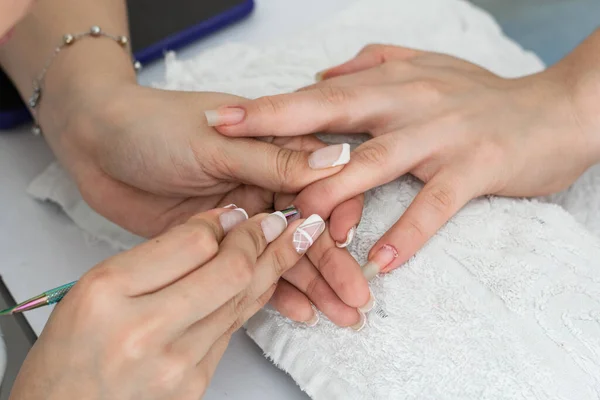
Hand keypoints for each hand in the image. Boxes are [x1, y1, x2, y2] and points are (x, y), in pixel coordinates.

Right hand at [10, 208, 322, 399]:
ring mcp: (177, 363)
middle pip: (231, 271)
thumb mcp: (93, 288)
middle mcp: (145, 329)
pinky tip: (266, 277)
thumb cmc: (70, 355)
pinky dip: (252, 298)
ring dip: (273, 264)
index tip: (238, 213)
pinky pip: (234, 328)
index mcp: (110, 294)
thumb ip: (155, 256)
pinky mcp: (197, 382)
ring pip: (243, 299)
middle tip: (283, 219)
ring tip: (295, 240)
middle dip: (264, 238)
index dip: (225, 222)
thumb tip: (214, 229)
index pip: (191, 243)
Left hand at [45, 82, 369, 328]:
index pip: (322, 181)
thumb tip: (338, 161)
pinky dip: (275, 290)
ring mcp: (243, 214)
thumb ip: (274, 161)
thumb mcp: (217, 142)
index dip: (340, 211)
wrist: (95, 145)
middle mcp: (265, 181)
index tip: (345, 242)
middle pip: (309, 226)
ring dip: (312, 283)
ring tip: (340, 314)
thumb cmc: (152, 127)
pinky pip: (252, 269)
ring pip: (284, 253)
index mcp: (273, 146)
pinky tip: (300, 311)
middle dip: (333, 261)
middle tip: (356, 297)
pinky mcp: (219, 241)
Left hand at [212, 43, 599, 276]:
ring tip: (299, 218)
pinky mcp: (476, 166)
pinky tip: (382, 259)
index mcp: (391, 84)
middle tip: (231, 144)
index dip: (271, 106)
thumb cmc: (483, 95)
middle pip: (336, 114)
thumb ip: (372, 65)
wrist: (558, 109)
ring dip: (336, 189)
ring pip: (379, 160)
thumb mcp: (425, 67)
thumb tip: (322, 71)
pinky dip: (409, 231)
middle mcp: (409, 104)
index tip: (224, 117)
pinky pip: (436, 203)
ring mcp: (442, 135)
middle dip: (280, 129)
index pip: (320, 93)